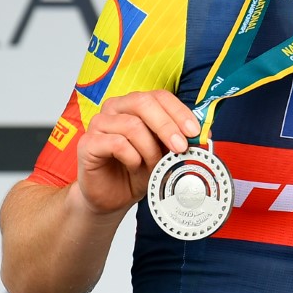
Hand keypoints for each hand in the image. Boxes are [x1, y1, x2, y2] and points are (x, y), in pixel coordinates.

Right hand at [74, 90, 199, 216]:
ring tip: (155, 164)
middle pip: (143, 102)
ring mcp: (99, 124)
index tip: (194, 132)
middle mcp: (115, 108)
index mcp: (135, 105)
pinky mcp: (88, 143)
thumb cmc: (138, 170)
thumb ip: (181, 138)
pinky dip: (133, 157)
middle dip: (167, 126)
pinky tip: (135, 166)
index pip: (159, 96)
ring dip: (150, 149)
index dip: (179, 112)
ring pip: (132, 125)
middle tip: (181, 147)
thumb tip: (204, 133)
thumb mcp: (166, 152)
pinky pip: (116, 143)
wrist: (113, 196)